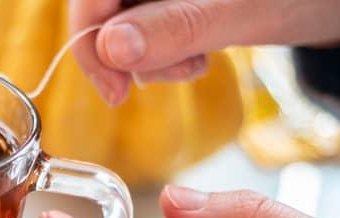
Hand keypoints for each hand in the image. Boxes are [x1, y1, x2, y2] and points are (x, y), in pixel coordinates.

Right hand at [69, 0, 339, 103]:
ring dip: (145, 56)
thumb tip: (112, 48)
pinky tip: (197, 56)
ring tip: (196, 64)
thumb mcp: (248, 11)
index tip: (115, 88)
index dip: (90, 38)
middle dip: (124, 51)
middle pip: (103, 8)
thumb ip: (178, 26)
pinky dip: (161, 51)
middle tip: (178, 73)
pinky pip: (144, 24)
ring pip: (120, 21)